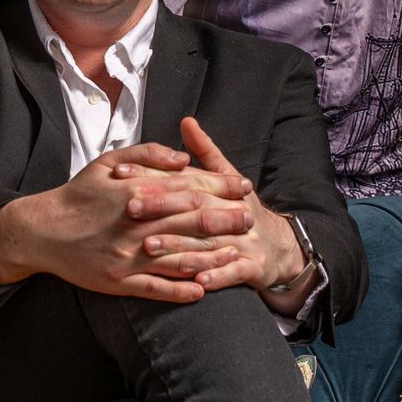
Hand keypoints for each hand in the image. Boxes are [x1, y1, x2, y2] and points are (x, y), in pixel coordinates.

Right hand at [0, 142, 227, 302]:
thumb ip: (147, 155)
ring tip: (236, 254)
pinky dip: (180, 290)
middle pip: (191, 221)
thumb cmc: (77, 194)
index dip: (220, 188)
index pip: (188, 188)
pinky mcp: (119, 281)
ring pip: (179, 257)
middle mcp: (136, 224)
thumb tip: (183, 159)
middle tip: (251, 219)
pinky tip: (202, 290)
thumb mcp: (108, 161)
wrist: (41, 231)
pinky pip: (155, 288)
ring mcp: (128, 255)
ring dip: (210, 256)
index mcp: (136, 192)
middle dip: (225, 219)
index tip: (244, 187)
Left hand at [127, 118, 307, 303]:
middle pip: (196, 209)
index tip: (121, 173)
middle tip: (130, 210)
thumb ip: (205, 151)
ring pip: (209, 243)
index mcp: (223, 191)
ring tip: (149, 247)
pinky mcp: (254, 268)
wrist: (279, 248)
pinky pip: (233, 274)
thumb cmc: (242, 212)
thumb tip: (187, 121)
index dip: (152, 175)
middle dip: (162, 209)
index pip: (185, 179)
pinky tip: (196, 280)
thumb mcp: (227, 179)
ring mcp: (245, 242)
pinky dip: (216, 276)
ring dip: (179, 246)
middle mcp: (233, 214)